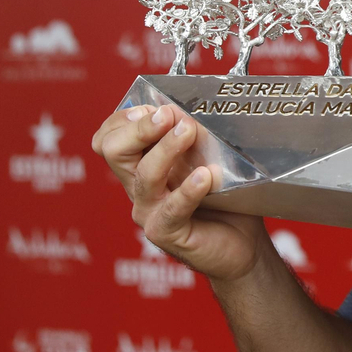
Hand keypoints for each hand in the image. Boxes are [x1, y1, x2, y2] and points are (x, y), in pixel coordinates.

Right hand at [91, 104, 268, 281]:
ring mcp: (149, 211)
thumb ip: (194, 136)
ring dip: (166, 150)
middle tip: (168, 115)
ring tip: (188, 132)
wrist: (243, 245)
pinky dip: (188, 190)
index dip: (126, 117)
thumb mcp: (207, 158)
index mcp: (141, 164)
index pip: (109, 136)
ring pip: (144, 175)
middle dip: (139, 128)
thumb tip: (192, 106)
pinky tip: (205, 176)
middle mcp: (138, 186)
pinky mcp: (166, 232)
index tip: (157, 106)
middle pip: (113, 150)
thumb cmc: (225, 199)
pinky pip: (172, 208)